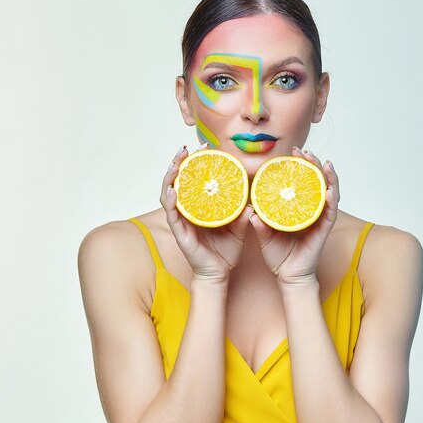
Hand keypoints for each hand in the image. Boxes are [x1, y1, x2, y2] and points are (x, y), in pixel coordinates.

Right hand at [160, 145, 253, 281]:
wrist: (219, 274)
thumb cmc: (226, 251)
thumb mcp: (239, 229)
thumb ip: (243, 216)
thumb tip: (253, 202)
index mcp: (200, 207)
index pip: (194, 180)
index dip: (196, 163)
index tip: (205, 147)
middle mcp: (187, 211)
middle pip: (178, 182)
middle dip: (179, 163)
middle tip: (186, 149)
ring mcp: (181, 221)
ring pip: (169, 194)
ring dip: (170, 177)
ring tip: (174, 163)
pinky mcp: (179, 233)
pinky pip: (172, 215)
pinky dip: (171, 202)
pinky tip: (173, 191)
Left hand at [248, 146, 339, 285]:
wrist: (289, 277)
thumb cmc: (278, 256)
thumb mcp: (264, 236)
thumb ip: (258, 223)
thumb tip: (248, 210)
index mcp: (298, 208)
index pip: (302, 182)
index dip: (300, 165)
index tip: (292, 152)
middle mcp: (311, 211)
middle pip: (317, 181)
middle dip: (314, 164)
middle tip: (304, 151)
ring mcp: (319, 220)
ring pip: (329, 193)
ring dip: (328, 177)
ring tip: (324, 163)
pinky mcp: (323, 231)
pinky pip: (330, 214)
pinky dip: (331, 201)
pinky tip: (329, 191)